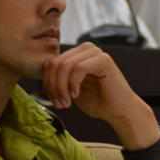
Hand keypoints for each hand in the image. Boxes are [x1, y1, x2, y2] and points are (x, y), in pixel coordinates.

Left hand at [41, 43, 159, 147]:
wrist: (120, 111)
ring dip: (61, 88)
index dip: (46, 82)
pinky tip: (76, 95)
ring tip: (66, 103)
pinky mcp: (103, 60)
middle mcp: (85, 49)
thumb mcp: (70, 89)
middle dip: (53, 86)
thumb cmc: (98, 102)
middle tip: (59, 104)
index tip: (52, 100)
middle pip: (55, 63)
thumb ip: (58, 79)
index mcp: (76, 54)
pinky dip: (72, 84)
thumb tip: (40, 78)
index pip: (50, 62)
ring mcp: (95, 52)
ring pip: (64, 66)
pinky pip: (78, 68)